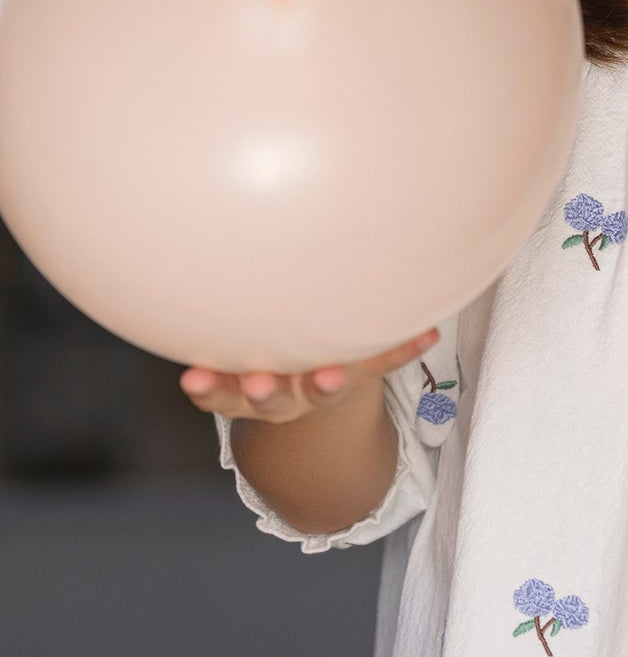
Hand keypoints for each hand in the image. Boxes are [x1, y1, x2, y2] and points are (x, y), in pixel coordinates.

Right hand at [179, 328, 439, 424]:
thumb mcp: (239, 339)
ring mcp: (319, 386)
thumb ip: (219, 320)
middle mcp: (282, 396)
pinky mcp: (360, 372)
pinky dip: (403, 348)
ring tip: (333, 374)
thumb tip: (171, 256)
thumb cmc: (267, 348)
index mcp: (246, 388)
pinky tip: (428, 334)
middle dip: (261, 391)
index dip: (209, 388)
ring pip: (320, 393)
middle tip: (259, 381)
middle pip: (267, 400)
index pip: (221, 393)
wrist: (317, 380)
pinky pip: (382, 362)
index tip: (194, 377)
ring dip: (326, 383)